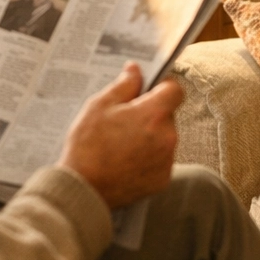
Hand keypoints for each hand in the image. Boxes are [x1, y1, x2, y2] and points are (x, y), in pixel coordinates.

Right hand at [58, 62, 182, 209]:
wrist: (84, 188)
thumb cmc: (88, 146)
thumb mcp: (99, 106)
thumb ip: (123, 85)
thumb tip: (136, 71)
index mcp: (154, 114)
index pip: (175, 90)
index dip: (163, 85)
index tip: (149, 89)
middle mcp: (167, 137)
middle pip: (167, 115)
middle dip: (150, 114)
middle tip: (124, 120)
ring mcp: (167, 160)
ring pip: (164, 138)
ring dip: (149, 136)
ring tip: (121, 143)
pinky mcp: (162, 179)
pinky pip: (160, 159)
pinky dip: (148, 157)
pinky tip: (125, 160)